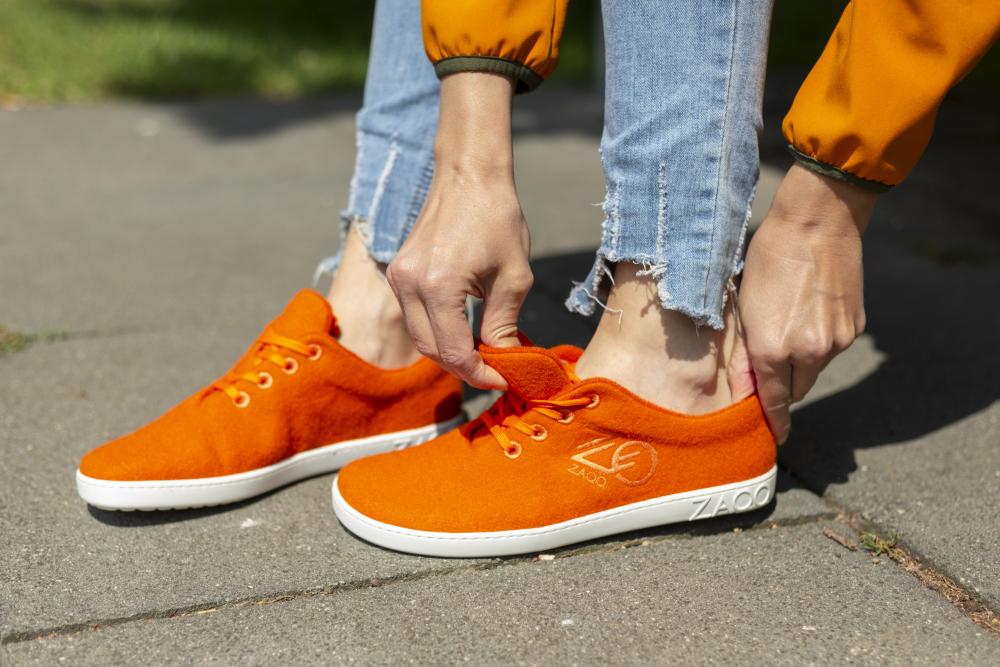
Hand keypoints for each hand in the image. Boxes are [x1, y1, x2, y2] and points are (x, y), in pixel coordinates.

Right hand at [386, 72, 530, 389]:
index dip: (480, 372)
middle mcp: (409, 284)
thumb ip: (504, 324)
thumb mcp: (514, 276)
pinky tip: (464, 333)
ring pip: (419, 336)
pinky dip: (438, 331)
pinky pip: (415, 316)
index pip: (454, 351)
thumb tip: (506, 360)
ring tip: (483, 356)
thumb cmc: (497, 217)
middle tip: (495, 372)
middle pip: (431, 350)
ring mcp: (398, 277)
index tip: (505, 378)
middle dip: (463, 368)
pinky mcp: (398, 272)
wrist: (468, 174)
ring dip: (449, 352)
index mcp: (438, 285)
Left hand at [738, 163, 877, 442]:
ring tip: (791, 320)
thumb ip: (746, 350)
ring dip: (802, 359)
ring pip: (816, 368)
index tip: (775, 435)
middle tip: (773, 367)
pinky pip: (833, 347)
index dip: (773, 420)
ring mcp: (836, 341)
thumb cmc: (769, 258)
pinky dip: (821, 340)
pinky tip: (811, 309)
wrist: (818, 223)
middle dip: (785, 385)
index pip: (773, 401)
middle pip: (797, 390)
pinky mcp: (855, 328)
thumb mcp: (744, 305)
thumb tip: (747, 382)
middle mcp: (807, 352)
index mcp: (772, 349)